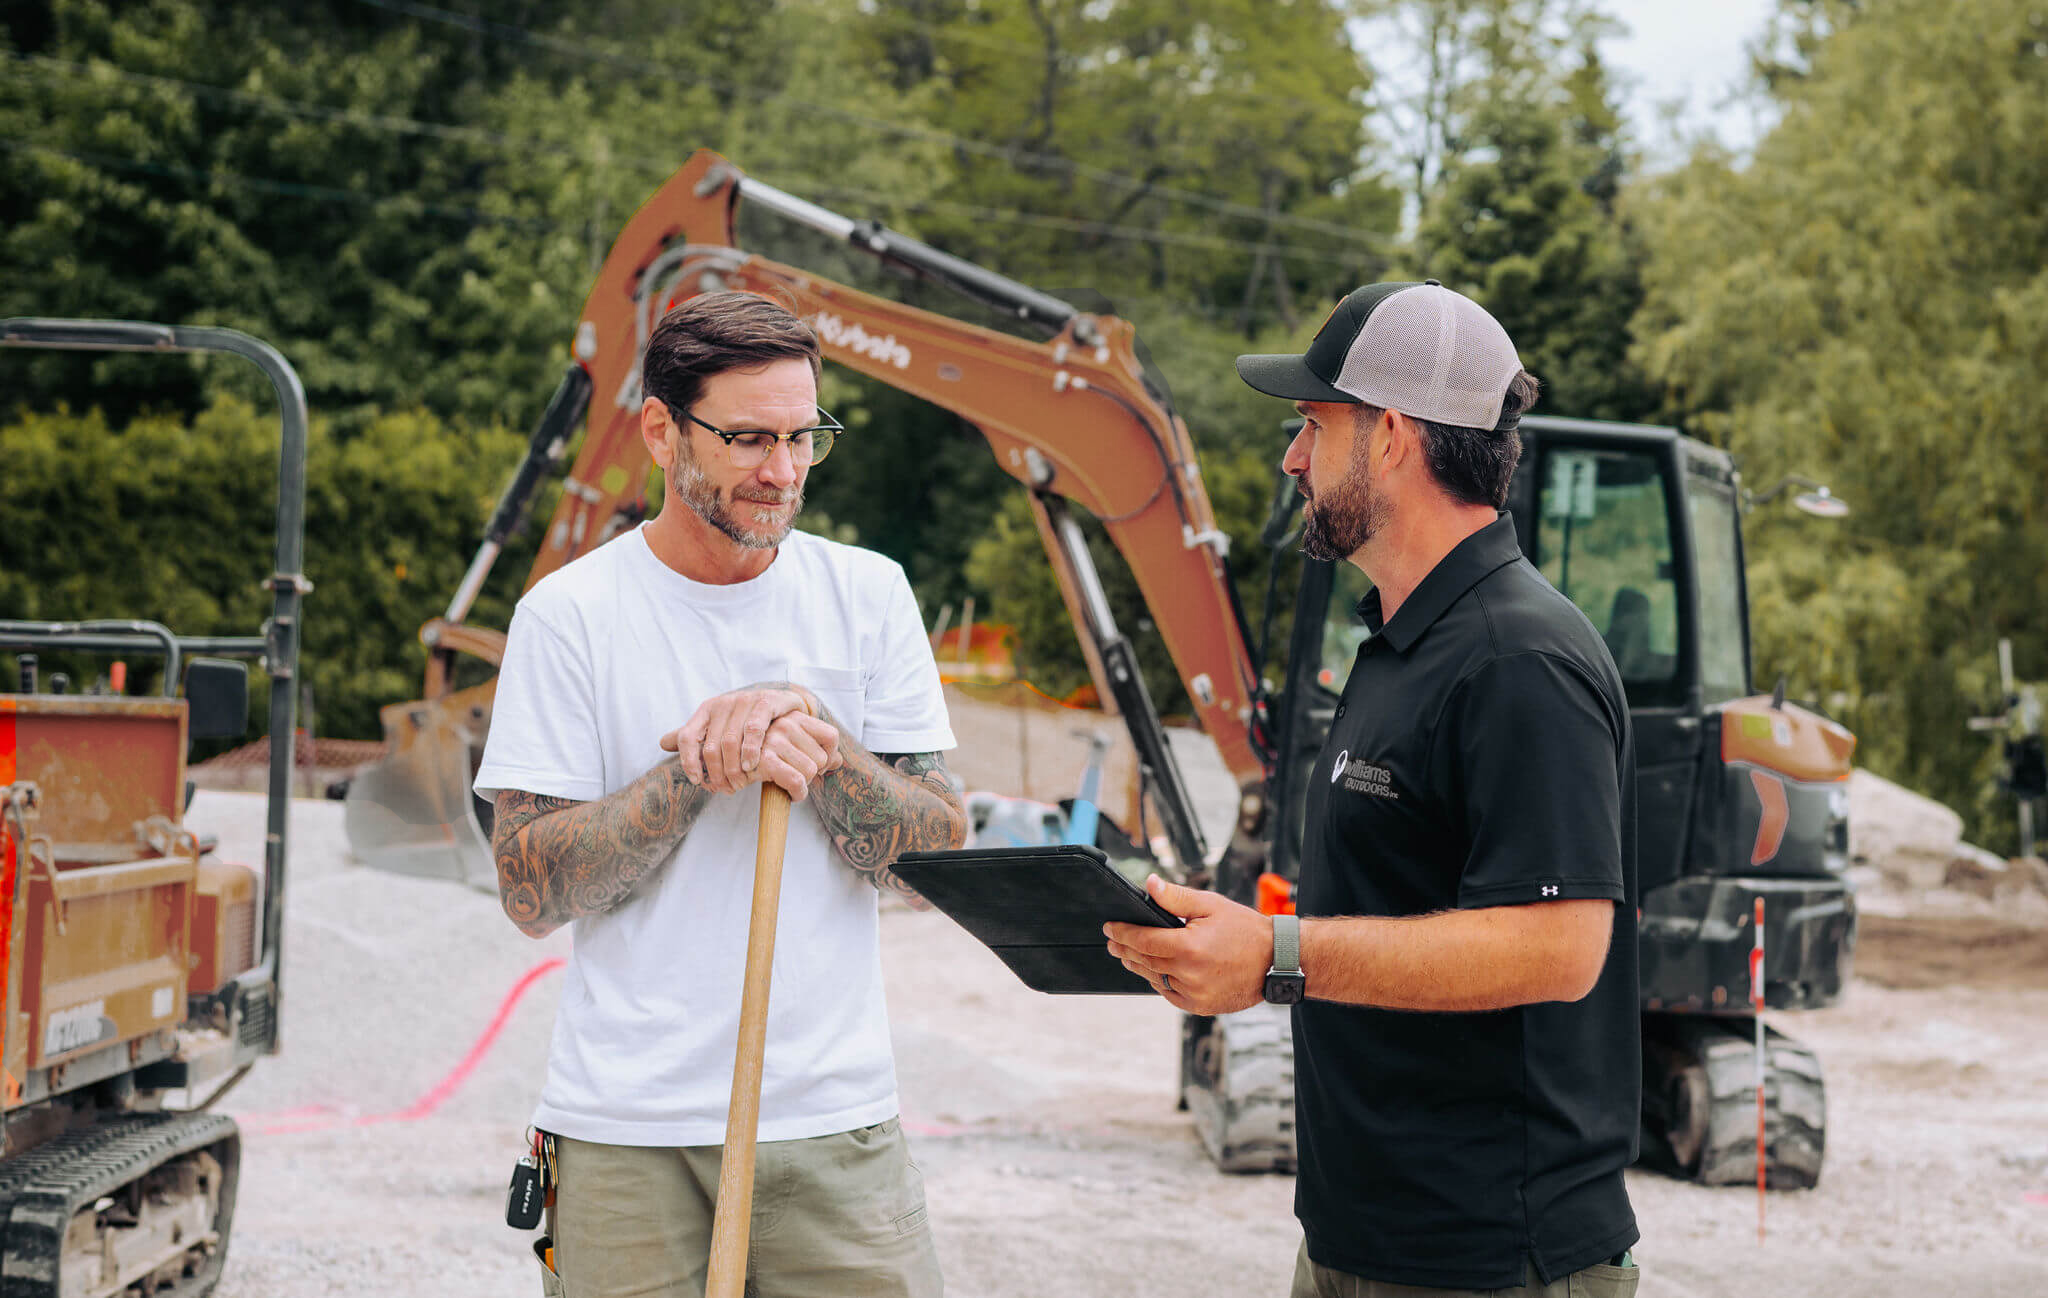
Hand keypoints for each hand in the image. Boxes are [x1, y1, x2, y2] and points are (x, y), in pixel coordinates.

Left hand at [661, 684, 832, 796]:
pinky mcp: (765, 702)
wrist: (784, 705)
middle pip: (710, 745)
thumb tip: (662, 743)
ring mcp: (744, 700)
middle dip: (716, 773)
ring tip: (740, 783)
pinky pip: (753, 730)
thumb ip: (695, 736)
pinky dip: (750, 751)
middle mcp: (722, 703)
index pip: (686, 737)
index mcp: (706, 709)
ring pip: (730, 741)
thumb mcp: (720, 727)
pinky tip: (751, 766)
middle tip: (726, 789)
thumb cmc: (748, 721)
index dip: (688, 762)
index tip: (697, 782)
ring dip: (733, 767)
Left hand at [1104, 876, 1271, 1013]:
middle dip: (1125, 949)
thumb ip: (1177, 897)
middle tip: (1112, 941)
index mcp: (1188, 947)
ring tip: (1129, 955)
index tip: (1109, 927)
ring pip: (1155, 979)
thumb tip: (1150, 885)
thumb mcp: (1212, 905)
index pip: (1142, 940)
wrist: (1276, 961)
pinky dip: (1160, 982)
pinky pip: (1171, 994)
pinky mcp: (1201, 1007)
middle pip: (1145, 961)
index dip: (1122, 933)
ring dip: (1140, 966)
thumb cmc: (1247, 930)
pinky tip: (1155, 972)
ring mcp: (1194, 994)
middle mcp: (1188, 974)